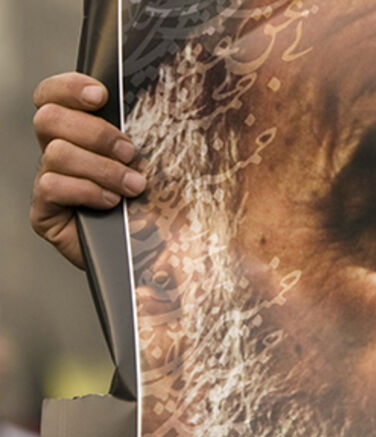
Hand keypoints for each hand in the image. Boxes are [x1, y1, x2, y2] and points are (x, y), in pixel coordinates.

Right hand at [31, 72, 146, 268]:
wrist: (154, 259)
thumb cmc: (160, 206)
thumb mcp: (160, 162)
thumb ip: (154, 130)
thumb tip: (179, 91)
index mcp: (79, 133)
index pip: (53, 95)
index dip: (69, 87)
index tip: (102, 95)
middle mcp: (58, 153)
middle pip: (49, 118)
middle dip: (95, 132)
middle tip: (130, 152)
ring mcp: (49, 182)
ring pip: (57, 153)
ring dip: (102, 168)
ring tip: (134, 186)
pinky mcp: (45, 213)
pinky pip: (51, 187)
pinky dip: (86, 191)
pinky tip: (112, 202)